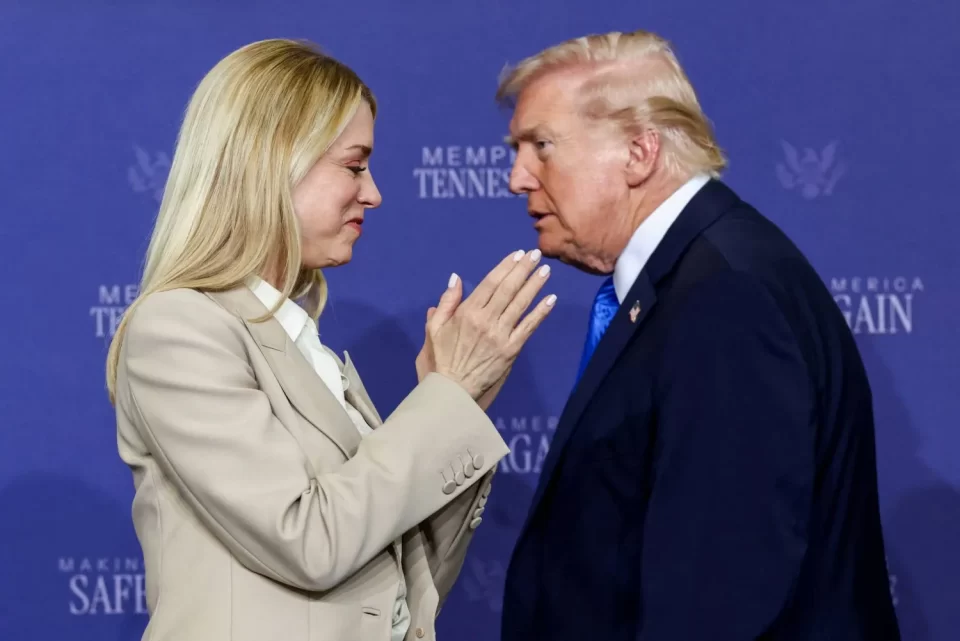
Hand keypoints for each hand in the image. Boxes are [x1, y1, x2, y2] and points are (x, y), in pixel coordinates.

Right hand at [420, 249, 554, 401]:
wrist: (451, 391)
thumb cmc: (441, 360)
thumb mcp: (433, 329)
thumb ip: (446, 303)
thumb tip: (456, 278)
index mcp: (467, 313)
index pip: (490, 283)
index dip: (505, 267)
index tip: (517, 254)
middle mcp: (486, 320)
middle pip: (508, 289)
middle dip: (523, 270)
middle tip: (536, 254)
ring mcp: (501, 335)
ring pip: (520, 304)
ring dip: (534, 286)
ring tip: (545, 271)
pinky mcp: (511, 350)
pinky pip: (528, 327)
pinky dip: (540, 313)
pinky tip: (551, 299)